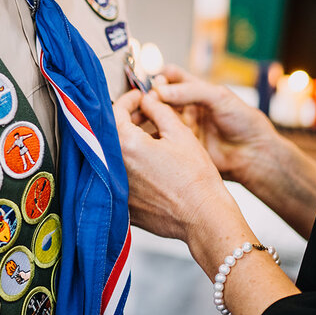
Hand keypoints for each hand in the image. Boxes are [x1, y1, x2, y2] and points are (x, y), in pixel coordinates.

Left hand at [114, 89, 230, 243]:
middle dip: (127, 119)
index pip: (115, 111)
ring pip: (114, 155)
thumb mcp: (179, 133)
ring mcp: (115, 188)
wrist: (204, 216)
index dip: (129, 100)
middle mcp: (113, 166)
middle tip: (146, 115)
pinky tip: (148, 164)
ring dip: (128, 142)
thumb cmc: (195, 178)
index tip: (140, 98)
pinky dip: (129, 165)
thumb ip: (158, 110)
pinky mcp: (122, 205)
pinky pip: (118, 177)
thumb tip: (147, 100)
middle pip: (111, 133)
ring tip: (150, 138)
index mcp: (126, 145)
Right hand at [153, 65, 277, 184]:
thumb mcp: (219, 97)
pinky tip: (146, 134)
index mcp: (196, 91)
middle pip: (159, 98)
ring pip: (157, 117)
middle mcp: (186, 108)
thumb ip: (190, 91)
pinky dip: (151, 135)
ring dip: (146, 116)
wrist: (254, 154)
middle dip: (149, 97)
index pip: (171, 78)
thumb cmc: (244, 121)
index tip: (153, 82)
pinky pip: (162, 138)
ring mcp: (182, 127)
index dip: (160, 78)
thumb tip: (160, 90)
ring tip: (139, 116)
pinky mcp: (181, 146)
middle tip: (142, 101)